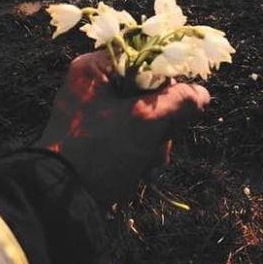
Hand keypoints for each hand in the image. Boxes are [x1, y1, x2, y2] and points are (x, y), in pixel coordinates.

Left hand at [36, 51, 210, 206]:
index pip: (146, 59)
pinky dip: (143, 152)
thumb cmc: (98, 153)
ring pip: (146, 116)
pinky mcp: (101, 139)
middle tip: (157, 139)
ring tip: (145, 161)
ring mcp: (97, 113)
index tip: (175, 107)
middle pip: (149, 90)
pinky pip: (135, 135)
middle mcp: (94, 85)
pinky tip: (141, 169)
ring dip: (155, 141)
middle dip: (161, 121)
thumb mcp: (143, 123)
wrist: (61, 204)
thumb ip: (177, 102)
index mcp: (94, 68)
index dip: (167, 83)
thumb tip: (201, 94)